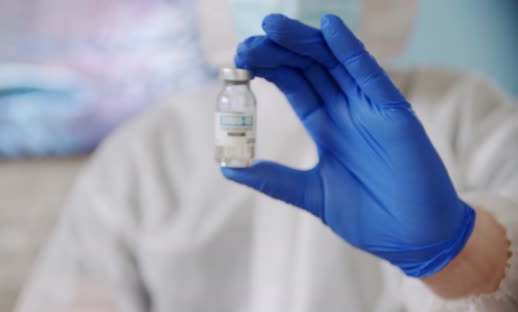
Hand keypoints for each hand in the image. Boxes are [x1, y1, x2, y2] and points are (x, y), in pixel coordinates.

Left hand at [221, 14, 474, 277]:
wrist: (411, 239)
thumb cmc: (368, 216)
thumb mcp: (311, 194)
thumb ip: (274, 179)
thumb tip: (229, 168)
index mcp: (327, 127)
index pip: (294, 86)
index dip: (269, 69)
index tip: (241, 60)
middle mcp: (346, 111)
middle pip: (309, 68)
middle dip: (279, 52)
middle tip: (248, 43)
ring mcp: (370, 109)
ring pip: (334, 64)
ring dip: (305, 42)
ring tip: (275, 27)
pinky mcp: (394, 113)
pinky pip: (370, 75)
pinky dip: (350, 51)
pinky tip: (330, 28)